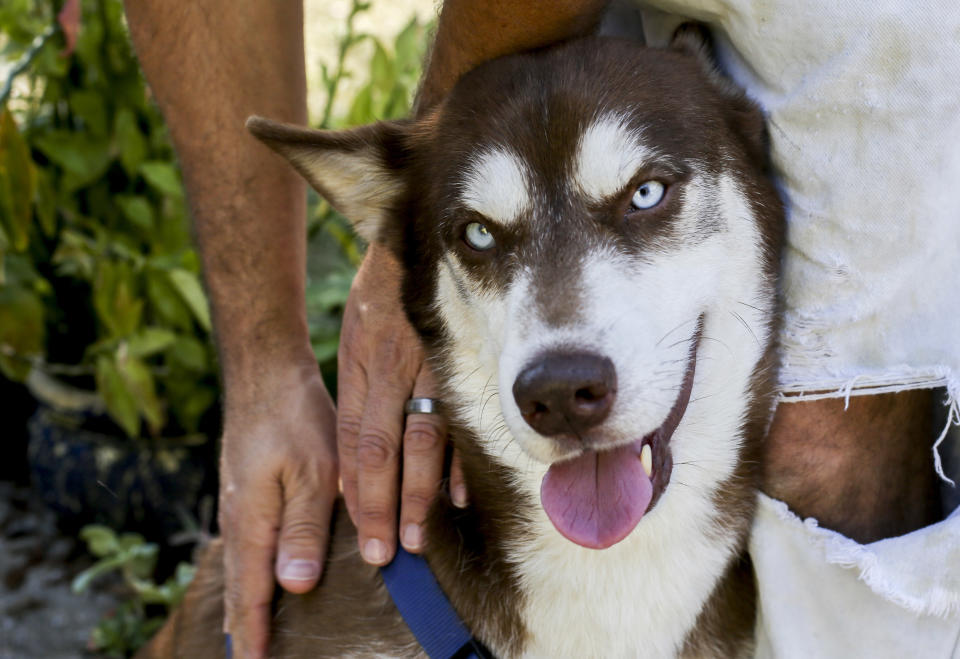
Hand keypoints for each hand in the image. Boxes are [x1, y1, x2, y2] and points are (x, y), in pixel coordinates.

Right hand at [218, 361, 337, 657]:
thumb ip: (303, 528)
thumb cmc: (294, 420)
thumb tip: (292, 585)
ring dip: (244, 601)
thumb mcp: (312, 473)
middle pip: (238, 585)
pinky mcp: (245, 490)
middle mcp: (238, 519)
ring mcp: (237, 504)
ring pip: (239, 566)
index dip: (254, 631)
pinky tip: (257, 575)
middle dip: (243, 625)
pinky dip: (247, 571)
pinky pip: (244, 544)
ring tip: (248, 633)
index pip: (251, 592)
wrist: (265, 375)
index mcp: (253, 522)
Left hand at [337, 245, 466, 565]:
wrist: (411, 236)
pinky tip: (455, 496)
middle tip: (382, 554)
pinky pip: (458, 416)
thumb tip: (357, 455)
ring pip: (419, 440)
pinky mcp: (458, 357)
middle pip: (382, 450)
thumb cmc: (381, 296)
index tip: (359, 533)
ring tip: (416, 538)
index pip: (354, 442)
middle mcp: (389, 370)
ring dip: (417, 494)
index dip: (355, 491)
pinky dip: (457, 459)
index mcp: (359, 367)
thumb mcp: (355, 339)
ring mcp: (425, 364)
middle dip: (380, 507)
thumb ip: (360, 394)